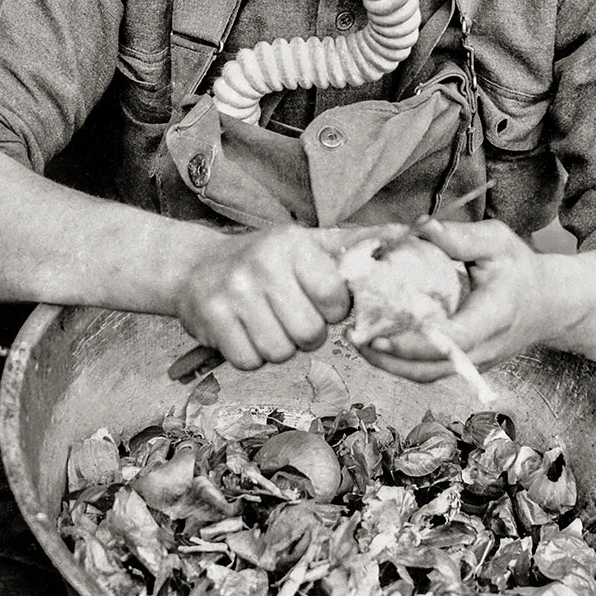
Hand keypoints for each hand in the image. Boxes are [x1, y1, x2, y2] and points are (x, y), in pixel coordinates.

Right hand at [171, 224, 352, 371]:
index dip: (332, 310)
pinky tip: (244, 332)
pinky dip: (251, 356)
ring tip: (265, 322)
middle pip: (309, 333)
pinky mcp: (211, 319)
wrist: (194, 267)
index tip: (317, 301)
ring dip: (278, 346)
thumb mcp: (304, 243)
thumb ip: (351, 244)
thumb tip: (402, 233)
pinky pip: (249, 362)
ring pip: (280, 352)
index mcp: (291, 243)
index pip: (334, 296)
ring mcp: (234, 292)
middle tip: (289, 315)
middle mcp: (261, 264)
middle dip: (305, 334)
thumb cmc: (262, 260)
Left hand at [357, 218, 550, 382]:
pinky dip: (401, 363)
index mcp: (493, 317)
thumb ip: (460, 236)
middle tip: (353, 337)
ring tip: (356, 341)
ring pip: (427, 376)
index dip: (413, 343)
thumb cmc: (521, 270)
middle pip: (431, 369)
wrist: (550, 305)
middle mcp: (484, 348)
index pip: (452, 340)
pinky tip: (377, 343)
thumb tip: (421, 226)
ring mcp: (475, 362)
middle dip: (388, 359)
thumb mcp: (498, 242)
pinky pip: (430, 371)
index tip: (379, 335)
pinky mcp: (465, 364)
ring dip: (389, 365)